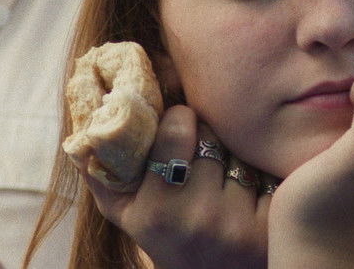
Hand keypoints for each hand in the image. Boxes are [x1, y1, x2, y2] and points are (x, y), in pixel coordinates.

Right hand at [83, 105, 272, 268]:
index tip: (182, 121)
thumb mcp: (125, 212)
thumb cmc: (164, 237)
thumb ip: (103, 170)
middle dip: (211, 134)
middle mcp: (198, 219)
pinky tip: (251, 191)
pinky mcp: (268, 228)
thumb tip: (85, 123)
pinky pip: (266, 174)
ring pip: (241, 153)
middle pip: (214, 137)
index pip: (178, 129)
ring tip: (226, 174)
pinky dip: (261, 174)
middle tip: (207, 149)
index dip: (181, 117)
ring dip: (237, 152)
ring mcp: (237, 226)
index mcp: (156, 212)